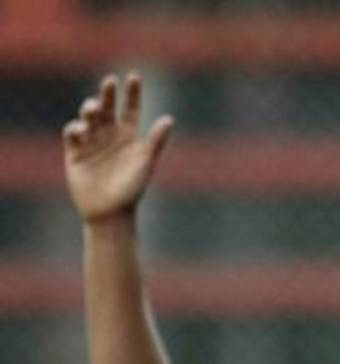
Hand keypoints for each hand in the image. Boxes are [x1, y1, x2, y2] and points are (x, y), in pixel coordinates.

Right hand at [64, 72, 173, 222]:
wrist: (110, 212)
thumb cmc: (132, 189)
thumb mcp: (146, 163)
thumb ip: (156, 141)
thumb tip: (169, 118)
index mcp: (129, 137)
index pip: (130, 110)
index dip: (132, 94)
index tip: (134, 77)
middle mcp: (110, 136)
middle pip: (107, 108)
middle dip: (107, 94)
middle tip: (109, 82)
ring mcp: (92, 142)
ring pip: (88, 117)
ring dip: (90, 108)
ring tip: (94, 108)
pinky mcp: (75, 152)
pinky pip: (72, 133)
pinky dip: (75, 128)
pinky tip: (81, 129)